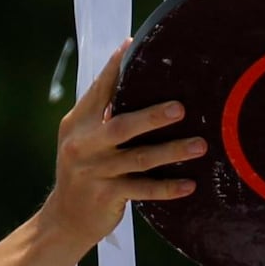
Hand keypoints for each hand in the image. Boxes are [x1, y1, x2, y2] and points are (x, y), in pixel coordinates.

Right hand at [39, 51, 204, 247]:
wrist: (64, 218)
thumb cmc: (83, 170)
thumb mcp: (82, 138)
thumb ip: (101, 113)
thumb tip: (132, 79)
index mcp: (78, 124)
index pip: (99, 91)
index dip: (115, 69)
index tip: (132, 47)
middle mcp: (84, 145)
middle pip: (121, 126)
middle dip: (152, 116)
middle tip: (181, 107)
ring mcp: (96, 172)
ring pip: (139, 159)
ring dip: (172, 152)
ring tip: (200, 145)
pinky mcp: (107, 196)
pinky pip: (143, 190)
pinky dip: (167, 187)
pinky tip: (190, 184)